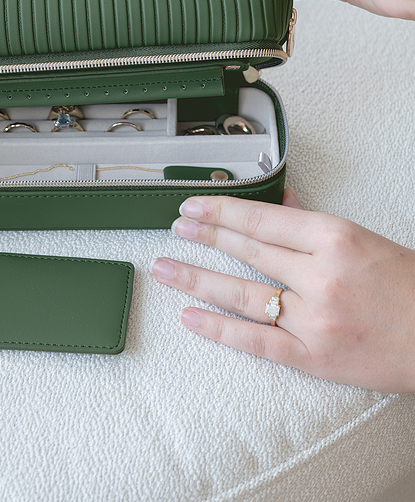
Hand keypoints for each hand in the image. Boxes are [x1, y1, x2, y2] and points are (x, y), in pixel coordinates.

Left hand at [151, 189, 414, 391]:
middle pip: (247, 249)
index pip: (262, 218)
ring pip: (242, 293)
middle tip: (175, 228)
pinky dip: (219, 329)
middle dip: (205, 236)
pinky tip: (190, 317)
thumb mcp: (362, 239)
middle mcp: (320, 275)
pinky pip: (257, 341)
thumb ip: (313, 220)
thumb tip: (279, 198)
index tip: (193, 206)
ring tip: (164, 268)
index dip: (221, 210)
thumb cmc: (408, 286)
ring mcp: (314, 318)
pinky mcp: (313, 357)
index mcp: (334, 238)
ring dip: (197, 278)